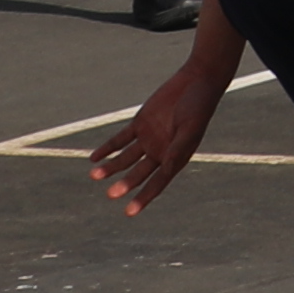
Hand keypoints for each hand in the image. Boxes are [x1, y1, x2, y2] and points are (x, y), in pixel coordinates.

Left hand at [88, 62, 223, 215]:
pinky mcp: (139, 124)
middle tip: (110, 194)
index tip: (129, 212)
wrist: (196, 80)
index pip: (156, 183)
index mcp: (175, 158)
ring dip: (110, 167)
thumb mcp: (189, 129)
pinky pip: (120, 139)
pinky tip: (95, 157)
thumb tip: (167, 169)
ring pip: (125, 158)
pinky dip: (107, 148)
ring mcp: (148, 139)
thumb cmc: (199, 107)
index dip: (143, 198)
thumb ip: (177, 149)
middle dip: (124, 184)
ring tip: (94, 175)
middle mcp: (160, 152)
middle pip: (137, 174)